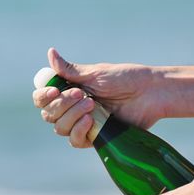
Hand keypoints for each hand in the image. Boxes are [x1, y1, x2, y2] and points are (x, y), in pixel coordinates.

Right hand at [32, 48, 165, 147]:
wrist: (151, 93)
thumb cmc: (125, 78)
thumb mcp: (96, 73)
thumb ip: (70, 70)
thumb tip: (50, 53)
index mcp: (69, 90)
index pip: (43, 98)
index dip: (43, 97)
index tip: (54, 90)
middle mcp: (72, 107)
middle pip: (49, 114)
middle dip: (62, 105)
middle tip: (83, 95)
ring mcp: (82, 123)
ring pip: (60, 128)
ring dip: (71, 117)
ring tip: (91, 106)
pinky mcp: (95, 137)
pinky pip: (76, 141)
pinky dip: (79, 131)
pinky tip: (90, 121)